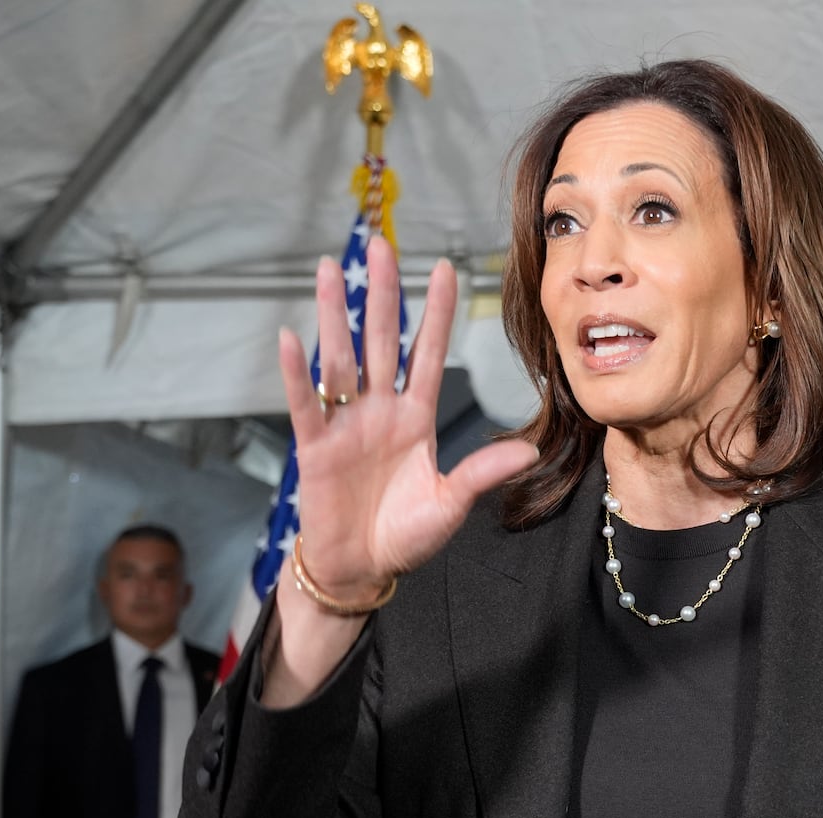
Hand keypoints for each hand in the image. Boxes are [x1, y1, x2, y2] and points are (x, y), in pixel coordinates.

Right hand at [277, 236, 537, 600]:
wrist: (361, 569)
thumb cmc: (404, 537)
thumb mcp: (450, 503)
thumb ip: (481, 473)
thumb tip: (531, 451)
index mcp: (415, 419)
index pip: (427, 354)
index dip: (436, 313)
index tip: (446, 269)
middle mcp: (379, 411)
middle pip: (381, 340)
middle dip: (383, 293)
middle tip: (381, 244)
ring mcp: (345, 424)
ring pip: (340, 358)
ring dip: (336, 314)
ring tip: (332, 269)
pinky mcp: (315, 446)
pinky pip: (305, 403)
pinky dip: (296, 373)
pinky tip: (291, 338)